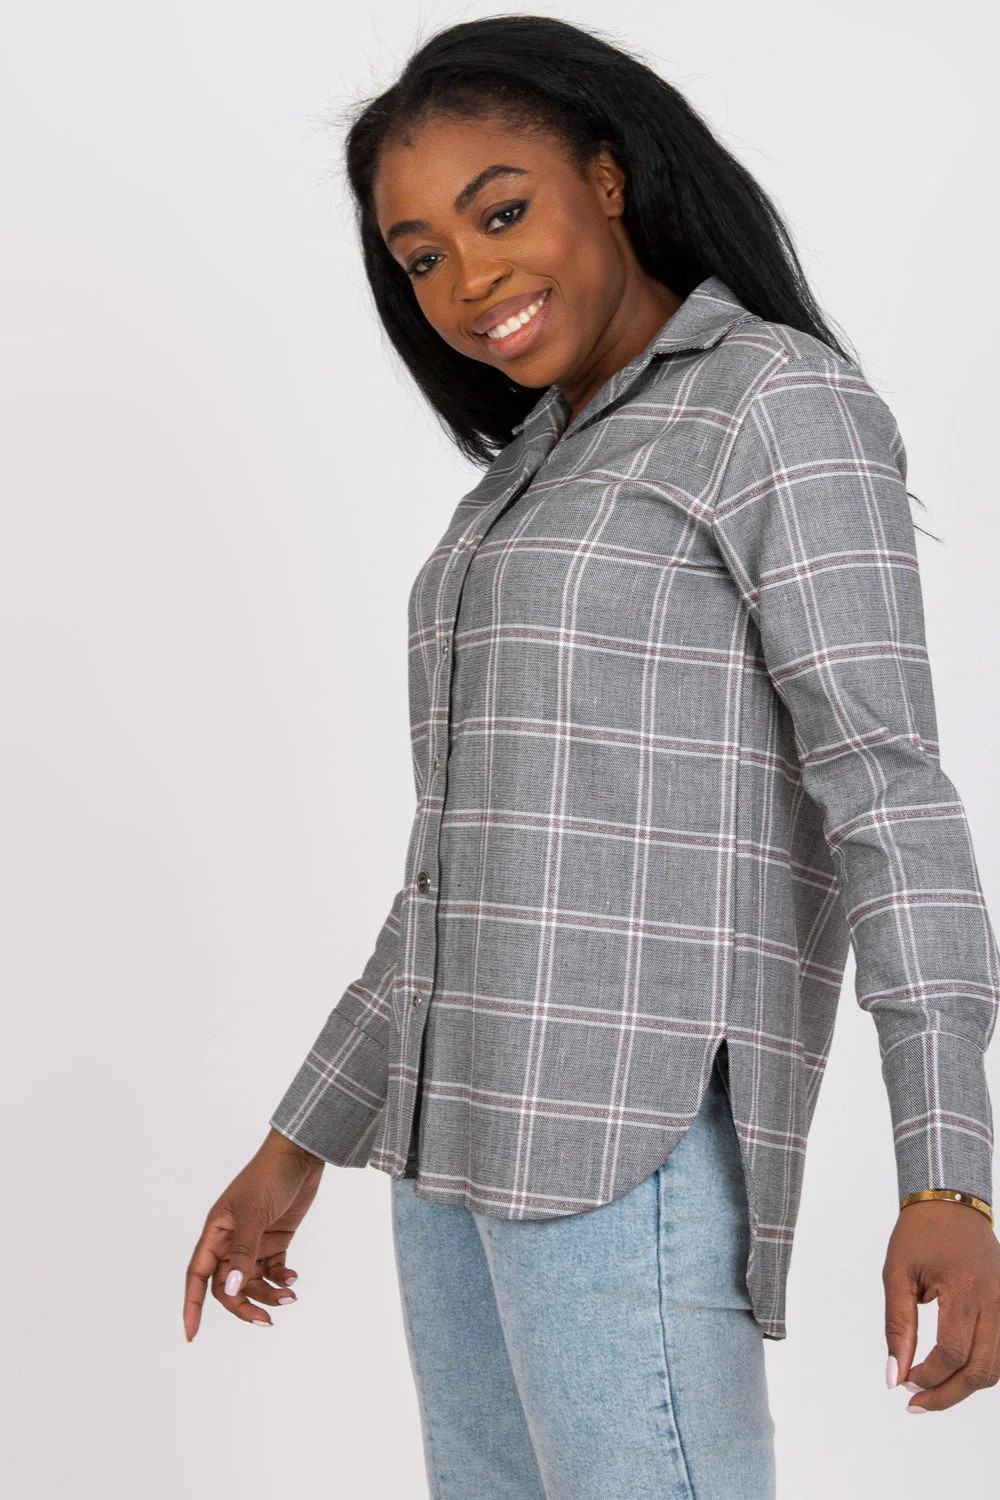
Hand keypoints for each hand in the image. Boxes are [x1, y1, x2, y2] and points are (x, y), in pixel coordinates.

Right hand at [184, 1129, 324, 1340]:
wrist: (300, 1154)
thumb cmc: (270, 1176)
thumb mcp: (254, 1214)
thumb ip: (243, 1253)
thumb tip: (231, 1288)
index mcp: (216, 1232)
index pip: (197, 1276)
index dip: (191, 1305)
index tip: (191, 1334)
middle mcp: (231, 1240)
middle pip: (228, 1286)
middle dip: (244, 1306)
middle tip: (266, 1321)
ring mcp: (254, 1241)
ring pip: (252, 1282)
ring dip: (268, 1294)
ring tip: (291, 1296)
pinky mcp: (276, 1239)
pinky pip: (272, 1271)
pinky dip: (281, 1280)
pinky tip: (293, 1279)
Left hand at [883, 1199, 999, 1411]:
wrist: (951, 1202)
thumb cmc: (920, 1233)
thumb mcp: (897, 1274)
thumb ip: (897, 1327)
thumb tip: (893, 1375)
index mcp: (964, 1289)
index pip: (953, 1353)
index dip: (928, 1376)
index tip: (904, 1380)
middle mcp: (994, 1300)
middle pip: (980, 1370)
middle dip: (947, 1394)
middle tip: (917, 1402)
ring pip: (996, 1367)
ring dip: (966, 1387)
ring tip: (933, 1391)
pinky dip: (982, 1369)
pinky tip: (955, 1372)